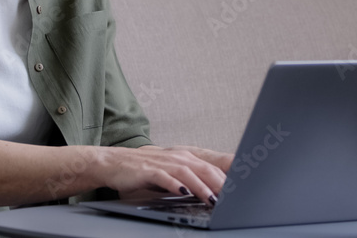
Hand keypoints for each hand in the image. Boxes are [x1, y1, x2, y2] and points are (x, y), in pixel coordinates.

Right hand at [97, 145, 229, 205]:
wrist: (113, 162)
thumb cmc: (144, 169)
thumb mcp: (172, 172)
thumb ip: (191, 179)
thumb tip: (214, 193)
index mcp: (185, 156)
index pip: (213, 164)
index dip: (229, 174)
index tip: (243, 186)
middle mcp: (177, 156)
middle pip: (205, 168)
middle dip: (220, 183)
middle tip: (232, 198)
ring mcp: (163, 162)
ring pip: (188, 173)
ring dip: (202, 186)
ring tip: (213, 199)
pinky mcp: (148, 170)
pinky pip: (165, 177)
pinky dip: (176, 185)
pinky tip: (183, 192)